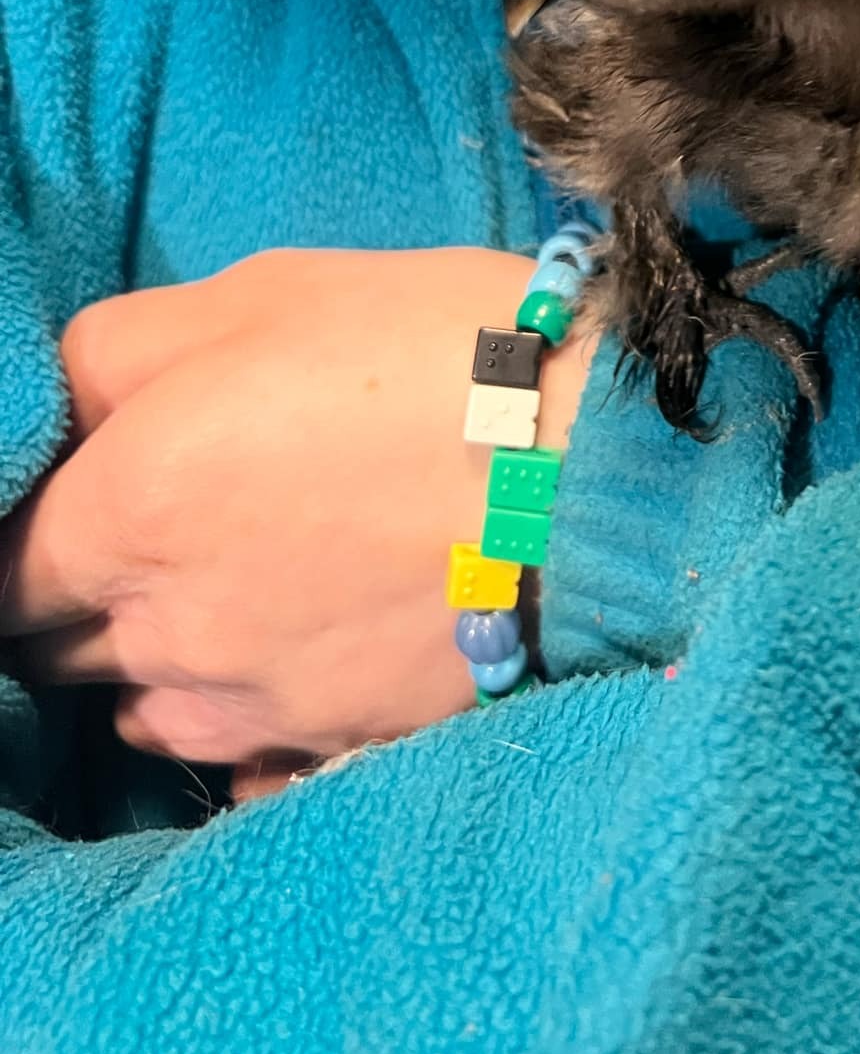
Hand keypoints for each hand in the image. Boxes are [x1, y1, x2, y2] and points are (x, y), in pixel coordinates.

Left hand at [0, 248, 595, 768]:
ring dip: (168, 658)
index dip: (27, 529)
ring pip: (150, 710)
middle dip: (87, 591)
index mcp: (127, 512)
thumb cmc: (436, 352)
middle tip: (176, 518)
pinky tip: (311, 651)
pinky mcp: (340, 748)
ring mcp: (256, 707)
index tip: (83, 491)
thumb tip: (62, 397)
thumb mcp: (267, 294)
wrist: (608, 465)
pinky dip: (256, 719)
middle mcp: (169, 634)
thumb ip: (121, 350)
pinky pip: (250, 760)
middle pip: (58, 647)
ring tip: (255, 581)